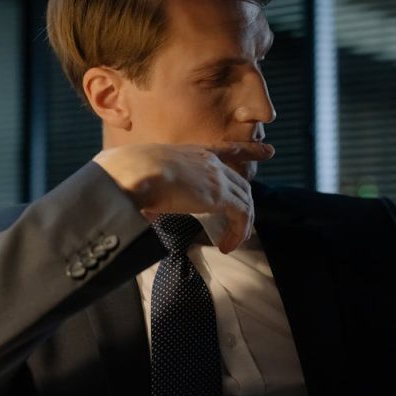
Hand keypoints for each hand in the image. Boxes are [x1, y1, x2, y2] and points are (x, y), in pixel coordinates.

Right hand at [93, 141, 274, 252]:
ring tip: (232, 243)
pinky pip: (241, 215)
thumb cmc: (128, 173)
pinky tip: (227, 246)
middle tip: (245, 223)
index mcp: (191, 152)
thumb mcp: (143, 178)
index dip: (248, 150)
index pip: (226, 149)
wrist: (135, 171)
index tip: (267, 152)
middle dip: (246, 202)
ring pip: (244, 200)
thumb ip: (149, 192)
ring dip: (241, 224)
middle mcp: (208, 161)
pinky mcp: (220, 195)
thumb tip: (144, 211)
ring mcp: (216, 176)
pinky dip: (238, 232)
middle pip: (239, 182)